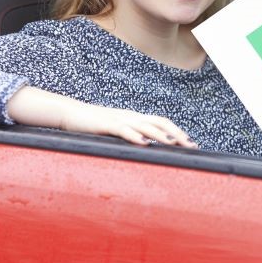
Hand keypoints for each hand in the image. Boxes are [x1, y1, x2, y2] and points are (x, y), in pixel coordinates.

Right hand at [7, 86, 196, 148]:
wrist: (69, 114)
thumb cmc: (92, 125)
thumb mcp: (114, 131)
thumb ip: (129, 136)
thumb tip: (145, 148)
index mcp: (134, 118)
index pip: (161, 122)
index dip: (177, 131)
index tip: (190, 144)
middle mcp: (130, 116)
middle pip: (159, 121)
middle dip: (177, 133)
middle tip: (191, 146)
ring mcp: (119, 119)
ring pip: (145, 125)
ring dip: (161, 135)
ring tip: (174, 144)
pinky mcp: (106, 125)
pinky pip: (123, 130)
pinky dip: (135, 136)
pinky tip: (144, 144)